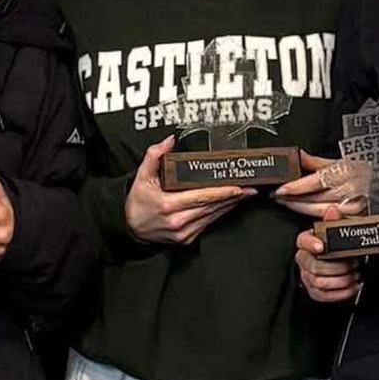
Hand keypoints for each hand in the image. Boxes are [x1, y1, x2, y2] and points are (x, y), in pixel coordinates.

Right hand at [125, 135, 253, 244]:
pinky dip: (219, 214)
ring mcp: (183, 232)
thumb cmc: (137, 202)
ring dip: (229, 206)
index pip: (201, 197)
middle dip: (232, 197)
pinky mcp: (187, 239)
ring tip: (244, 195)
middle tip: (250, 188)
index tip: (237, 187)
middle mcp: (178, 221)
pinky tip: (228, 206)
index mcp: (168, 205)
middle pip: (211, 207)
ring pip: (212, 216)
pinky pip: (207, 224)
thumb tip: (169, 141)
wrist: (129, 227)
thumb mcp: (141, 176)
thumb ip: (154, 156)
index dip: (221, 192)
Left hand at [271, 151, 366, 219]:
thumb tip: (296, 155)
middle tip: (279, 197)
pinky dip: (317, 218)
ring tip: (290, 204)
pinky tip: (308, 214)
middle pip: (316, 198)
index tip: (281, 190)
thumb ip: (315, 162)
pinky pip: (332, 221)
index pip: (316, 180)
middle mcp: (351, 189)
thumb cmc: (363, 172)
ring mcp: (355, 207)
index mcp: (345, 171)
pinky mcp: (356, 220)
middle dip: (294, 199)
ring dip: (302, 209)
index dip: (297, 187)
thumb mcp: (340, 162)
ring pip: (321, 212)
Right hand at [295, 206, 361, 302]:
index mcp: (307, 242)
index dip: (311, 244)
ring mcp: (308, 277)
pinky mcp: (315, 291)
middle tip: (352, 263)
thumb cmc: (335, 247)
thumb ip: (334, 221)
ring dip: (341, 279)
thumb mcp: (336, 232)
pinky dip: (342, 292)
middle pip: (315, 266)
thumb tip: (332, 210)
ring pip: (320, 282)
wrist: (336, 264)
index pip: (303, 241)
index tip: (321, 246)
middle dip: (337, 267)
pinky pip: (325, 295)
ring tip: (354, 274)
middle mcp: (304, 260)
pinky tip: (353, 286)